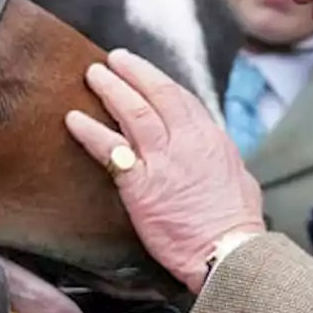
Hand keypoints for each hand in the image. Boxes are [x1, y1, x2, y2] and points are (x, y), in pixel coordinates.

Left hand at [65, 48, 264, 292]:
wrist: (228, 252)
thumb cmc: (236, 225)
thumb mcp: (240, 179)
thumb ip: (223, 160)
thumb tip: (219, 155)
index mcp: (210, 138)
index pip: (180, 98)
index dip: (157, 81)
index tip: (141, 72)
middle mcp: (185, 141)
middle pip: (155, 93)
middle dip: (132, 71)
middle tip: (113, 59)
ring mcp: (161, 160)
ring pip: (132, 111)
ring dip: (110, 89)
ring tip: (93, 74)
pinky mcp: (139, 184)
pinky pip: (108, 149)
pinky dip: (88, 130)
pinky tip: (72, 119)